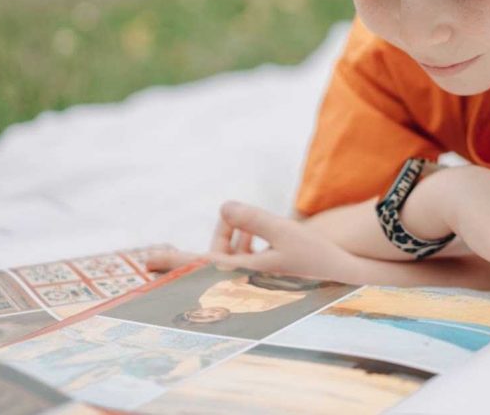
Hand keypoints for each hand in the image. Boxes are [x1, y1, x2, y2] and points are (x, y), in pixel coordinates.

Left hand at [146, 201, 359, 283]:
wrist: (344, 280)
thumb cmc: (316, 259)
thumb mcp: (284, 232)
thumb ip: (252, 218)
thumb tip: (224, 206)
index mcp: (240, 275)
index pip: (196, 266)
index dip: (170, 261)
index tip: (146, 260)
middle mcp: (242, 282)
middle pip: (213, 256)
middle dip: (223, 232)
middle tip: (234, 215)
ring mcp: (252, 282)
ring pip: (229, 255)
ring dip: (236, 234)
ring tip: (251, 222)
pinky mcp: (264, 278)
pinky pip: (243, 258)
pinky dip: (247, 242)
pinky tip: (260, 232)